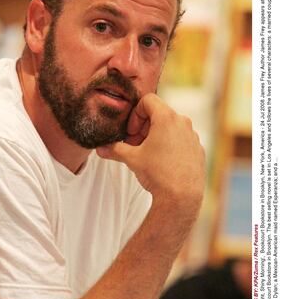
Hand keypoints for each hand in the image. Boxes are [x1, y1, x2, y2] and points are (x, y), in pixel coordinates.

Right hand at [97, 93, 204, 211]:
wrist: (181, 197)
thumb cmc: (158, 174)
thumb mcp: (132, 159)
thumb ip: (115, 149)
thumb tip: (101, 148)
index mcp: (167, 118)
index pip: (148, 100)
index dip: (135, 114)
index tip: (132, 132)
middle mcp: (183, 122)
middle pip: (159, 113)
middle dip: (143, 127)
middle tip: (135, 144)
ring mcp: (192, 136)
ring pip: (171, 127)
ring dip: (156, 136)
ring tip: (148, 154)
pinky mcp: (197, 149)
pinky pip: (181, 139)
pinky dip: (169, 145)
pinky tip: (162, 163)